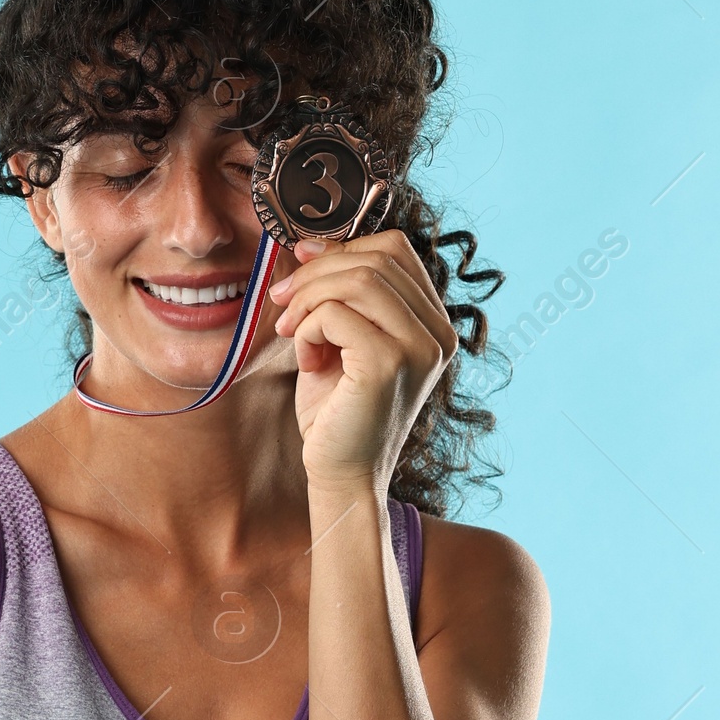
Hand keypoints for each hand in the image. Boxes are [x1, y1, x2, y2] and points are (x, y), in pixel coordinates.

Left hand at [267, 228, 457, 495]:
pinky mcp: (389, 363)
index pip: (396, 250)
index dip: (344, 245)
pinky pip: (336, 314)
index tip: (301, 260)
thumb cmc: (337, 412)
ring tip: (290, 331)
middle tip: (282, 301)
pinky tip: (306, 360)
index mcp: (433, 323)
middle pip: (375, 259)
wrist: (342, 474)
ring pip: (357, 280)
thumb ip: (339, 295)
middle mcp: (437, 333)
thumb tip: (312, 245)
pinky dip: (309, 329)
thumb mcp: (341, 341)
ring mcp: (419, 347)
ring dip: (308, 298)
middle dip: (316, 273)